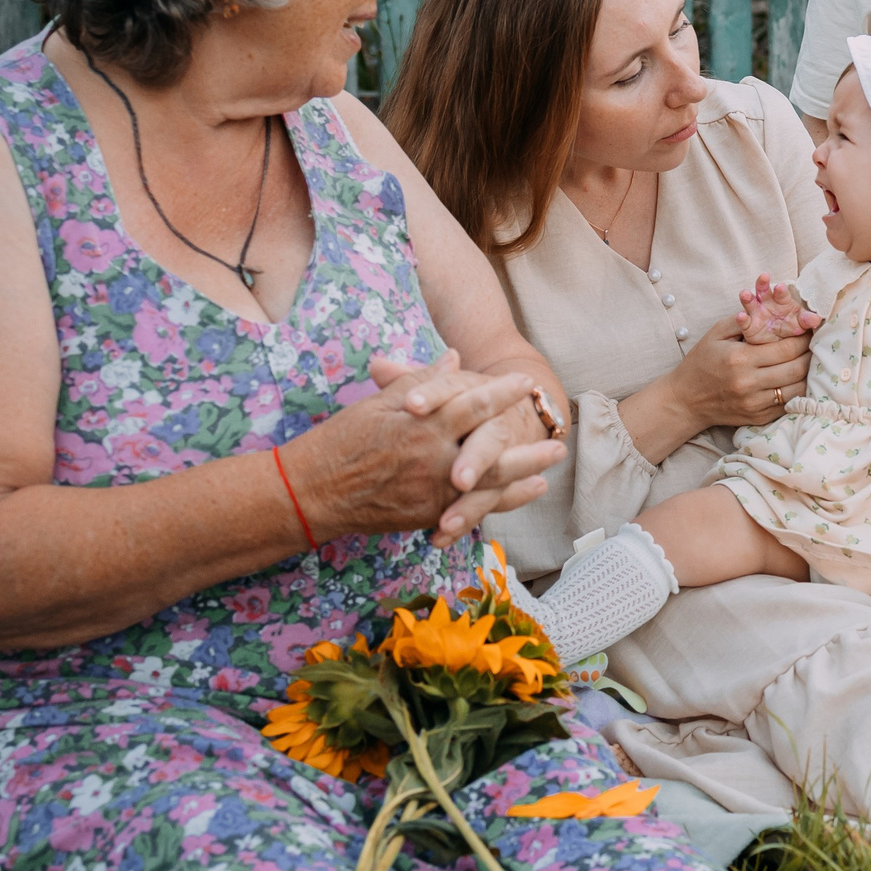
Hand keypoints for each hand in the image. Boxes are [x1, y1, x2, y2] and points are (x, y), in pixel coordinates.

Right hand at [283, 350, 566, 548]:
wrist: (312, 491)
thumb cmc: (342, 440)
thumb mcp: (381, 403)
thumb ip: (423, 381)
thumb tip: (455, 357)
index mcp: (422, 422)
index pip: (471, 402)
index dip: (501, 392)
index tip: (526, 382)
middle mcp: (432, 456)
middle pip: (491, 448)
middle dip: (527, 444)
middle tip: (558, 437)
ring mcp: (432, 489)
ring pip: (489, 483)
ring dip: (523, 475)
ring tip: (550, 469)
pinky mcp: (427, 514)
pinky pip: (472, 508)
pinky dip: (500, 501)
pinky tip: (523, 493)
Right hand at [669, 312, 813, 427]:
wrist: (686, 401)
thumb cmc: (701, 363)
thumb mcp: (716, 334)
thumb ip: (744, 320)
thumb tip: (772, 310)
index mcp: (740, 359)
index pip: (786, 348)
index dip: (803, 337)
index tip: (808, 330)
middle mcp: (749, 383)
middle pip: (797, 368)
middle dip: (810, 354)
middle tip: (814, 344)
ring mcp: (755, 404)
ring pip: (797, 389)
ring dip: (808, 374)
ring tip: (809, 361)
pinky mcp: (759, 418)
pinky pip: (789, 404)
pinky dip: (797, 390)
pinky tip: (797, 379)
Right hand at [736, 272, 821, 345]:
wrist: (778, 342)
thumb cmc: (790, 326)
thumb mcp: (800, 322)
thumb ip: (806, 320)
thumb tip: (817, 319)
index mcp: (781, 300)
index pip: (781, 293)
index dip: (781, 291)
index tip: (781, 287)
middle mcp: (767, 304)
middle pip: (764, 291)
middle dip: (763, 284)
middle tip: (764, 277)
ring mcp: (756, 314)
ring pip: (750, 303)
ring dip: (747, 297)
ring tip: (745, 293)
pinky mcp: (749, 327)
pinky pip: (744, 322)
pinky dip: (742, 318)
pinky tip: (741, 316)